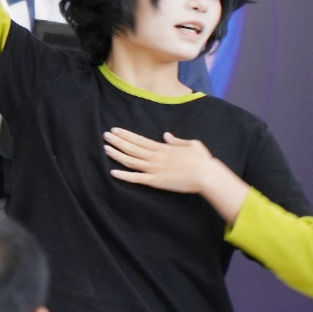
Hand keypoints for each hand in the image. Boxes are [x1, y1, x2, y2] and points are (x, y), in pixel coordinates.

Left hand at [103, 128, 234, 196]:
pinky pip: (136, 178)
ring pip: (130, 160)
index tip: (115, 130)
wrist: (207, 176)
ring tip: (105, 148)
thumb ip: (176, 140)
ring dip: (117, 154)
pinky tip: (113, 172)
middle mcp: (155, 157)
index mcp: (163, 148)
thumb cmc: (202, 160)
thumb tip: (166, 135)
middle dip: (117, 141)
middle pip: (131, 148)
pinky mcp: (155, 181)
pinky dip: (124, 175)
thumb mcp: (192, 144)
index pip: (139, 139)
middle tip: (105, 135)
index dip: (126, 134)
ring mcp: (154, 169)